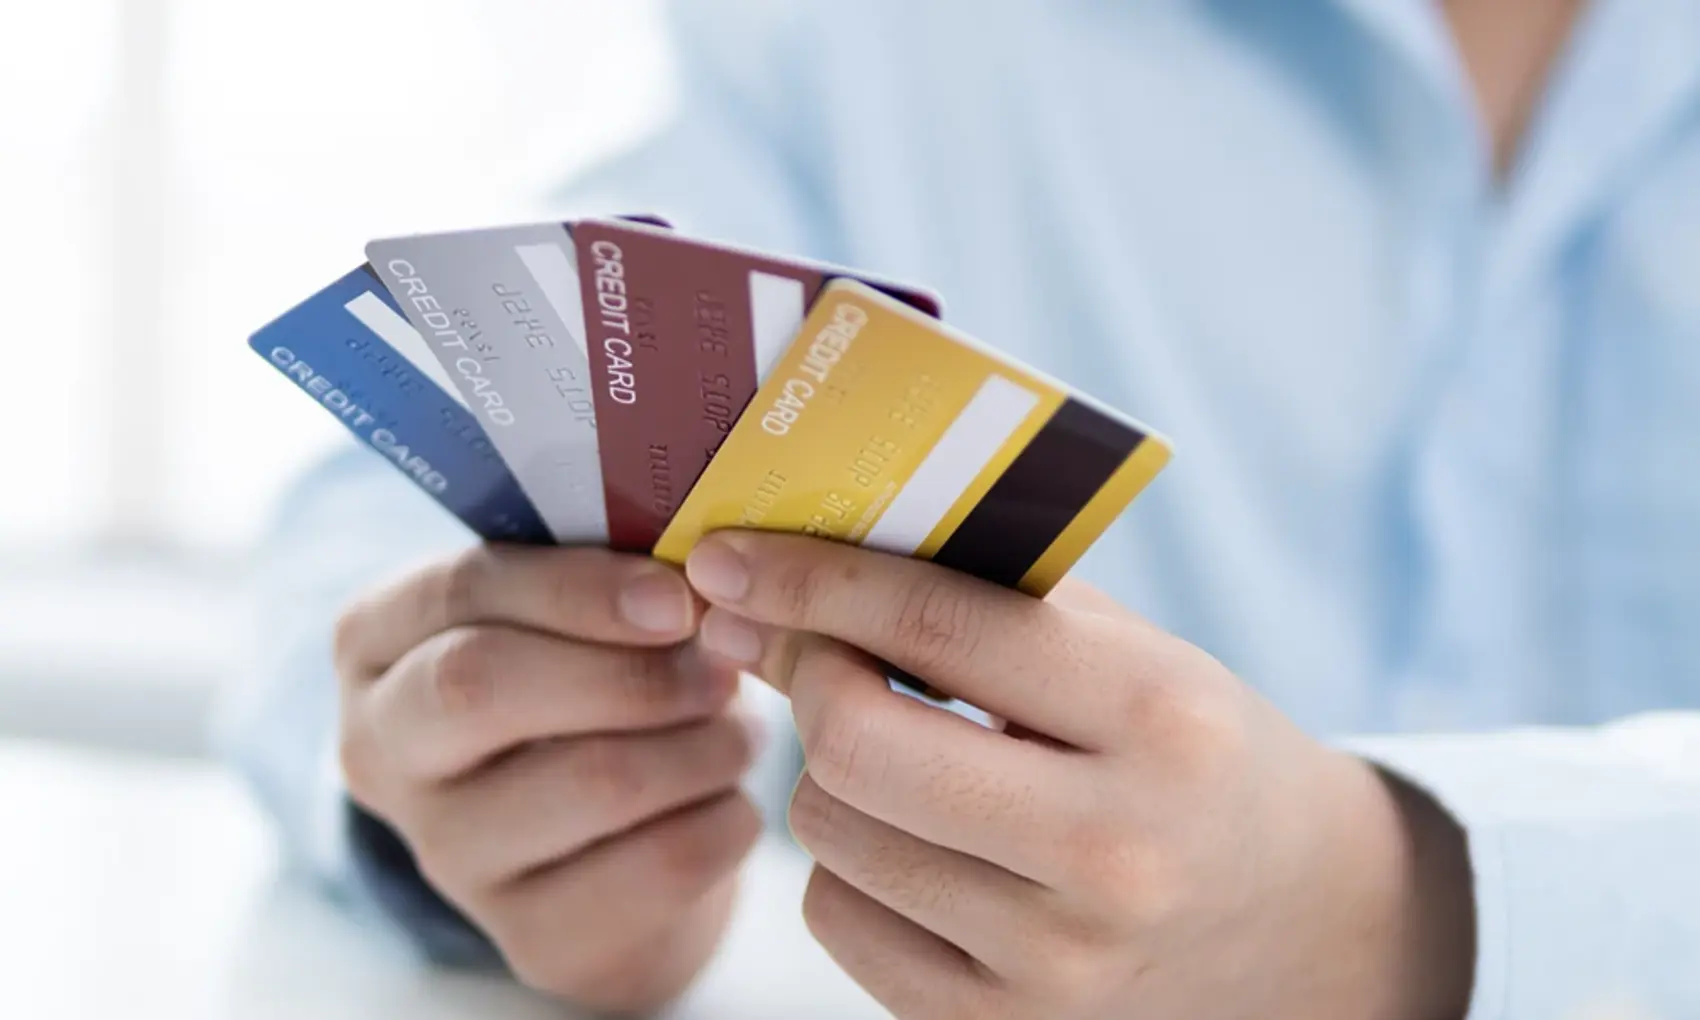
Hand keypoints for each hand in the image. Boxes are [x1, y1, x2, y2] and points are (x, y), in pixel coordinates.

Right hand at [333, 544, 763, 1014]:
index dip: (580, 589)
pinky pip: (656, 865)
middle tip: (721, 666)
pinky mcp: (530, 937)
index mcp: (378, 641)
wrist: (605, 840)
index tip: (676, 596)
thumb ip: (607, 570)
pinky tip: (730, 798)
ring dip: (701, 742)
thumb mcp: (572, 612)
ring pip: (592, 779)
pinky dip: (723, 818)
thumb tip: (705, 571)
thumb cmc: (589, 680)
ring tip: (737, 727)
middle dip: (631, 668)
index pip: (462, 592)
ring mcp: (448, 855)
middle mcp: (384, 750)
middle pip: (485, 685)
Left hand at [682, 533, 1475, 1019]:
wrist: (1292, 921)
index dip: (811, 580)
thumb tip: (798, 579)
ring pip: (830, 833)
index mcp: (1157, 720)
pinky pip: (837, 919)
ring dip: (828, 773)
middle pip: (857, 745)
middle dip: (807, 680)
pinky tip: (915, 842)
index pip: (940, 627)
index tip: (728, 556)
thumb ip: (991, 601)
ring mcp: (1055, 963)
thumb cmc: (1191, 754)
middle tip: (807, 655)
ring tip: (898, 756)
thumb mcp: (1133, 654)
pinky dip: (847, 863)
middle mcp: (1112, 851)